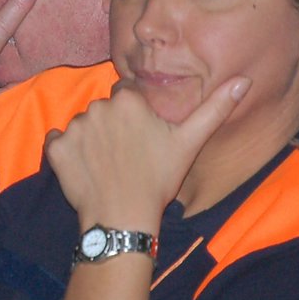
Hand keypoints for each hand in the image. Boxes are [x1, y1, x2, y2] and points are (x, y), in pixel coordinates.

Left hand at [45, 75, 247, 225]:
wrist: (122, 219)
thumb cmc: (158, 181)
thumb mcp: (190, 143)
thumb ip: (215, 108)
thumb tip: (244, 80)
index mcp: (128, 101)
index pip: (127, 96)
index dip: (134, 117)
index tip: (141, 139)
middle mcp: (97, 107)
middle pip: (104, 111)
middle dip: (112, 128)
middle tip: (125, 156)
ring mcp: (73, 128)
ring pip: (82, 126)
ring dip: (90, 141)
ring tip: (107, 166)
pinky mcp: (55, 149)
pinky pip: (57, 142)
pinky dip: (67, 153)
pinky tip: (85, 170)